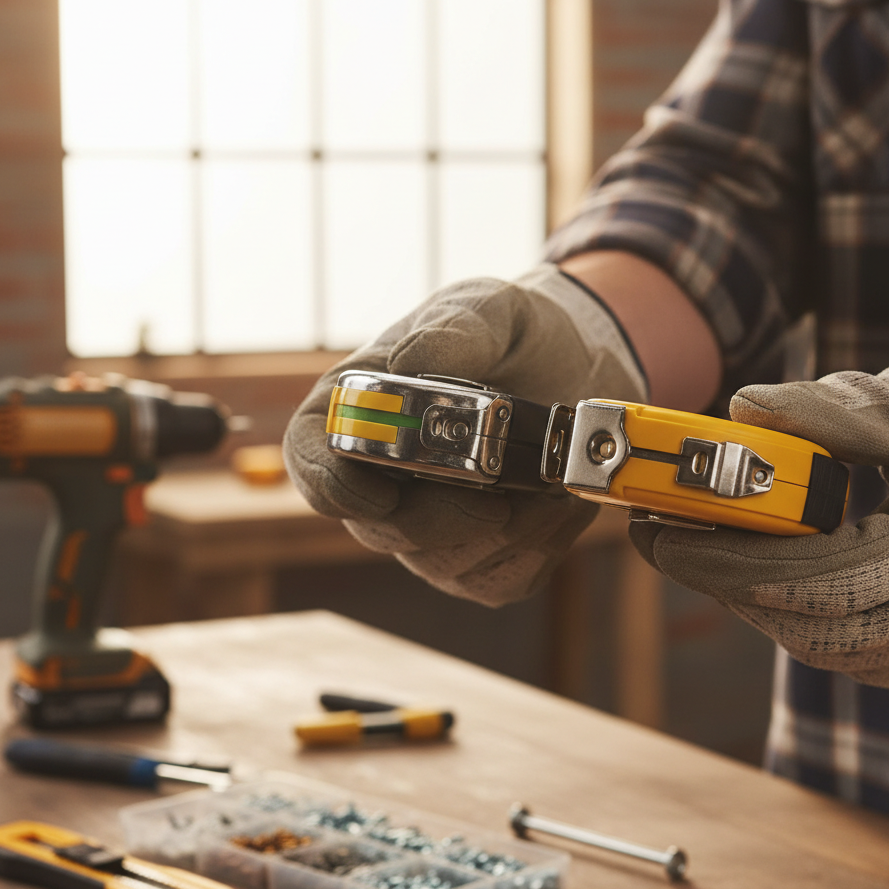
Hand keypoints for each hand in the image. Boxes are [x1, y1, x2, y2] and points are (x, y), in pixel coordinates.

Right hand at [284, 264, 646, 605]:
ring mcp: (428, 528)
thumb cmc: (513, 335)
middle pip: (381, 529)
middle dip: (442, 520)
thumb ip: (454, 329)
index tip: (380, 493)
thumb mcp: (489, 308)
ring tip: (546, 479)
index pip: (311, 463)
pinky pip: (498, 580)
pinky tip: (555, 503)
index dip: (334, 488)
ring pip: (444, 563)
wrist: (576, 366)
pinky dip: (538, 547)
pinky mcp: (480, 559)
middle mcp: (382, 480)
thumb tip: (412, 364)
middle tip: (497, 496)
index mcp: (357, 413)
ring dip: (506, 530)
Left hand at [629, 360, 888, 690]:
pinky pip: (834, 642)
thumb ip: (841, 413)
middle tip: (659, 532)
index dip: (718, 558)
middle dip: (716, 575)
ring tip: (698, 540)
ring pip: (808, 639)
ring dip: (747, 591)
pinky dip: (787, 603)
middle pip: (793, 620)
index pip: (800, 580)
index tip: (657, 529)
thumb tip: (745, 407)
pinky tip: (760, 561)